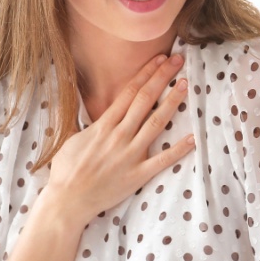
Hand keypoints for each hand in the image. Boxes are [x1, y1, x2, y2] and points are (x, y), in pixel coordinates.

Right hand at [45, 54, 195, 225]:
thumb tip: (78, 97)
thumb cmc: (66, 171)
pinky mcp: (137, 175)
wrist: (67, 201)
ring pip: (155, 122)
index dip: (146, 73)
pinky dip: (178, 149)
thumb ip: (81, 118)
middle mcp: (118, 135)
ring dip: (172, 102)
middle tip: (178, 60)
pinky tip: (193, 138)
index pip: (129, 92)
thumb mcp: (70, 138)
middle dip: (162, 77)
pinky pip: (162, 160)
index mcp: (103, 125)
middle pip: (144, 100)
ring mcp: (130, 155)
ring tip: (186, 85)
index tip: (159, 59)